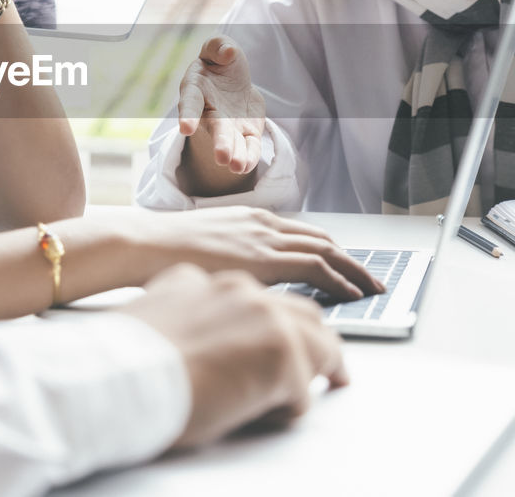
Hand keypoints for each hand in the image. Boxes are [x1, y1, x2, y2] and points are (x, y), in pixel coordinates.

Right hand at [120, 264, 347, 447]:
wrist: (114, 373)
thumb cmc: (120, 359)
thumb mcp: (151, 315)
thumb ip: (181, 311)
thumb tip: (189, 335)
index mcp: (206, 280)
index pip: (258, 297)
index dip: (274, 323)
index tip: (282, 337)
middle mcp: (239, 288)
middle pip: (301, 311)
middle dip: (316, 340)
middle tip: (328, 365)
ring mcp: (264, 314)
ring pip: (317, 341)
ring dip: (317, 370)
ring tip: (313, 391)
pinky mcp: (281, 350)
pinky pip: (303, 388)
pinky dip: (291, 407)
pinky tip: (270, 416)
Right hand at [132, 207, 383, 300]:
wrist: (142, 244)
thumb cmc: (161, 255)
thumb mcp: (205, 254)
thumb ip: (230, 263)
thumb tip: (241, 288)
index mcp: (250, 220)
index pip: (303, 234)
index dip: (329, 251)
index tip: (345, 265)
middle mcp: (263, 224)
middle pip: (322, 240)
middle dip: (350, 261)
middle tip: (371, 279)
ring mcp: (265, 238)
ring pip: (326, 251)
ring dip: (354, 270)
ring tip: (372, 288)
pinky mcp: (263, 258)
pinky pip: (314, 266)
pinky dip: (338, 279)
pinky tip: (350, 294)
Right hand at [178, 36, 265, 174]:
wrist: (235, 83)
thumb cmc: (221, 63)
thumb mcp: (218, 47)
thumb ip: (219, 46)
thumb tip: (229, 53)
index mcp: (196, 89)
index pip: (190, 102)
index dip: (188, 115)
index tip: (185, 129)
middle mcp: (209, 112)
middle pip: (214, 129)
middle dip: (219, 143)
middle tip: (222, 158)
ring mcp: (227, 126)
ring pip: (230, 142)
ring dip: (234, 155)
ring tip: (237, 167)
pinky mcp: (245, 133)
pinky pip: (248, 147)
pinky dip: (248, 156)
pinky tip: (247, 165)